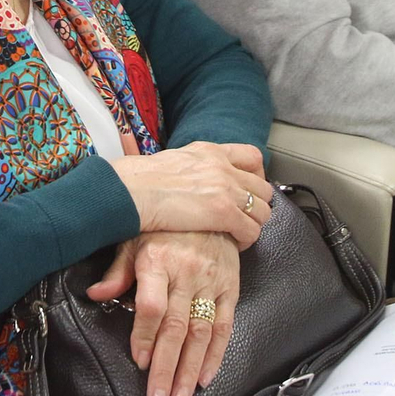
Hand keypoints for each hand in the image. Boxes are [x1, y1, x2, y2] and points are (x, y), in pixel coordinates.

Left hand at [86, 232, 239, 395]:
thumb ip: (117, 271)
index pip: (152, 306)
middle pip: (176, 327)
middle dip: (166, 367)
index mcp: (158, 259)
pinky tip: (205, 376)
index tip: (139, 360)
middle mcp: (186, 272)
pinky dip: (216, 354)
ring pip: (201, 332)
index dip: (144, 336)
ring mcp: (211, 281)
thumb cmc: (166, 225)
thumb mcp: (135, 238)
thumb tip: (95, 295)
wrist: (210, 205)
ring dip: (190, 369)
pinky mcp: (230, 288)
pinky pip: (224, 326)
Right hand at [110, 142, 272, 249]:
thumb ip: (191, 166)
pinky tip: (234, 244)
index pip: (252, 157)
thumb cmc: (140, 180)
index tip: (249, 190)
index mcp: (210, 151)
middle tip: (245, 218)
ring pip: (262, 210)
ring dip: (254, 224)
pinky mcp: (223, 212)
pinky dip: (246, 240)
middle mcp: (223, 167)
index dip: (257, 176)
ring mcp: (225, 189)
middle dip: (258, 205)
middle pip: (262, 187)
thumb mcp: (172, 160)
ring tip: (240, 234)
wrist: (131, 190)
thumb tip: (190, 178)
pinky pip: (252, 230)